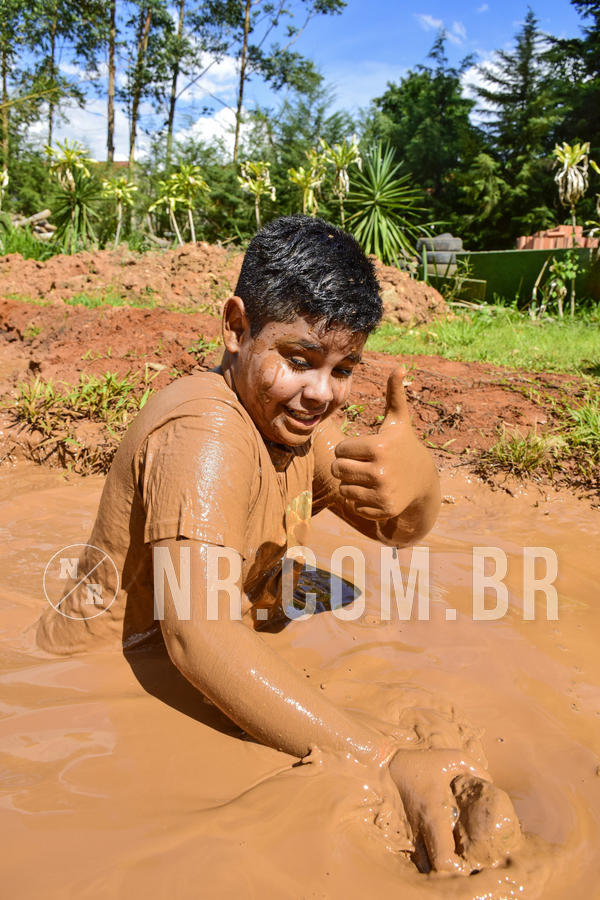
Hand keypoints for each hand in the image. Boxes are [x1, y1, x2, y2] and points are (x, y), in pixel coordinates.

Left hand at [331, 367, 428, 521]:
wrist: (424, 480)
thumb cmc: (403, 445)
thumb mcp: (398, 421)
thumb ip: (394, 394)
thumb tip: (399, 367)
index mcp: (379, 447)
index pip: (341, 450)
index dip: (349, 449)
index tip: (364, 449)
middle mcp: (380, 471)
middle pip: (338, 469)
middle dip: (346, 466)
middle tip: (362, 464)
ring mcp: (382, 492)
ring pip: (344, 489)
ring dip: (352, 484)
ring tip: (369, 478)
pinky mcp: (383, 509)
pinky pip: (354, 506)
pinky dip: (361, 501)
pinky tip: (377, 492)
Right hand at [389, 748, 489, 874]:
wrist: (384, 764)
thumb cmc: (419, 762)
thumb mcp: (451, 758)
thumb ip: (474, 769)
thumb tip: (491, 783)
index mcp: (433, 815)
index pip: (443, 859)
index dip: (457, 869)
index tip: (469, 866)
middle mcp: (419, 830)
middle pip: (434, 871)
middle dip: (450, 873)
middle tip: (464, 866)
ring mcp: (408, 833)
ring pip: (423, 866)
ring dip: (437, 867)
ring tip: (452, 860)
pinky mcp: (402, 832)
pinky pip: (414, 856)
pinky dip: (426, 859)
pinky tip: (437, 850)